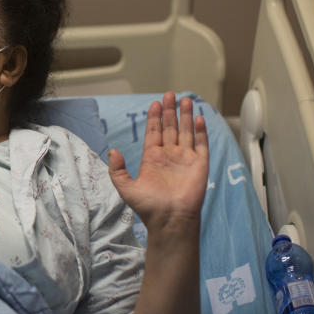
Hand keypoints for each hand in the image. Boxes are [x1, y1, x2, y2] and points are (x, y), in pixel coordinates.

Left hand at [107, 92, 208, 233]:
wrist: (169, 219)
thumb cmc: (148, 206)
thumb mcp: (126, 187)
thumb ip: (117, 169)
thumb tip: (113, 151)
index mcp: (152, 158)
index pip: (154, 132)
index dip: (154, 118)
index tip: (155, 103)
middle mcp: (169, 155)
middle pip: (170, 127)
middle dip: (169, 111)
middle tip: (169, 94)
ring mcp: (185, 159)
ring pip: (186, 132)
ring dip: (185, 116)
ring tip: (185, 99)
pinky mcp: (199, 165)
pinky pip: (201, 145)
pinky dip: (200, 131)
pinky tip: (197, 118)